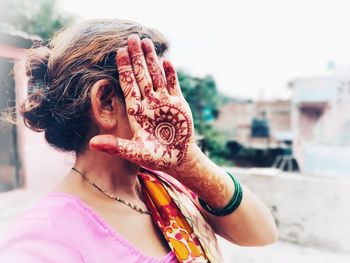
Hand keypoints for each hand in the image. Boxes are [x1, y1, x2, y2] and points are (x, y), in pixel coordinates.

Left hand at [90, 35, 195, 171]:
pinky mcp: (179, 104)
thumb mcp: (135, 153)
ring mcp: (164, 102)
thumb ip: (116, 146)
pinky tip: (167, 61)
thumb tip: (92, 143)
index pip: (129, 85)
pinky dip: (171, 74)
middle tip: (131, 37)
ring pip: (157, 76)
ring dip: (152, 60)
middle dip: (137, 57)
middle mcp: (149, 103)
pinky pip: (174, 85)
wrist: (179, 159)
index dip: (124, 69)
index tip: (119, 51)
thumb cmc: (156, 158)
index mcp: (137, 111)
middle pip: (141, 76)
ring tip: (147, 42)